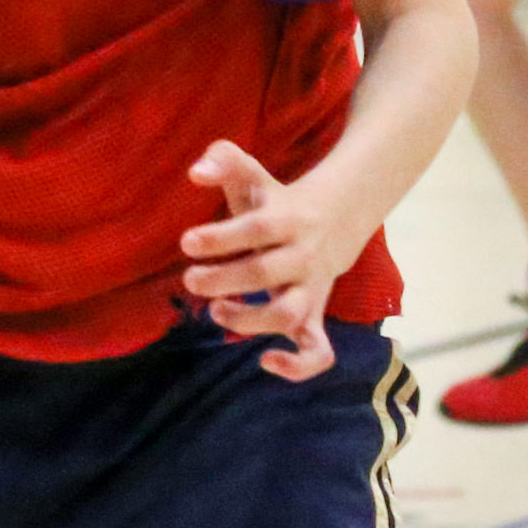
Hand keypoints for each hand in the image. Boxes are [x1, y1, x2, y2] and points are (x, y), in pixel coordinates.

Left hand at [180, 140, 366, 380]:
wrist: (340, 217)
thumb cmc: (279, 200)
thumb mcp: (254, 175)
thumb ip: (225, 161)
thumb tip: (196, 172)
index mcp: (289, 219)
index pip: (257, 228)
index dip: (222, 237)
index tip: (187, 242)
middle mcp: (303, 257)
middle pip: (266, 272)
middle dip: (224, 279)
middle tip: (190, 279)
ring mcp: (312, 290)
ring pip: (290, 315)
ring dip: (249, 320)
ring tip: (216, 311)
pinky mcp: (314, 316)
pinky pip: (318, 350)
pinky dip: (299, 366)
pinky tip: (266, 362)